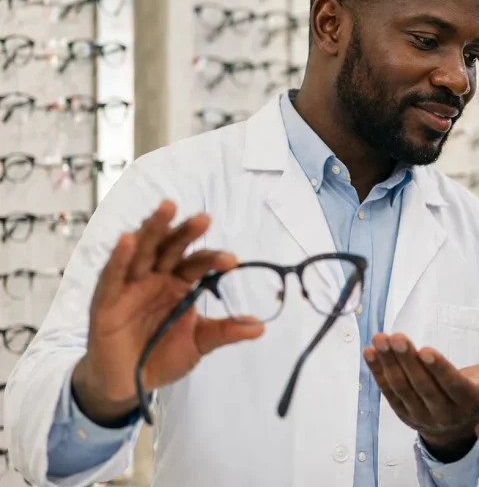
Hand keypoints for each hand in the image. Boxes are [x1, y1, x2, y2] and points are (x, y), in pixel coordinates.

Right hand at [72, 200, 264, 424]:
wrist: (130, 382)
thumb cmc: (162, 355)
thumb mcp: (199, 343)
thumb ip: (225, 332)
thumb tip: (261, 327)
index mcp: (179, 282)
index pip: (197, 263)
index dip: (213, 259)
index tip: (233, 260)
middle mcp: (156, 277)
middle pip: (172, 248)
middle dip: (186, 232)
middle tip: (204, 219)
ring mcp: (132, 285)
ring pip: (143, 251)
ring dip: (154, 229)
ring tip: (168, 208)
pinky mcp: (107, 298)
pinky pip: (113, 275)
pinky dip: (120, 257)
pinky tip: (127, 239)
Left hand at [364, 334, 478, 459]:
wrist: (455, 431)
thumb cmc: (477, 397)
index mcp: (468, 402)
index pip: (451, 385)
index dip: (437, 368)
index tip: (424, 348)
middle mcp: (444, 412)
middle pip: (423, 385)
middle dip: (407, 360)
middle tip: (396, 336)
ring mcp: (420, 415)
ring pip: (403, 388)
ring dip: (389, 362)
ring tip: (381, 339)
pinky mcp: (402, 413)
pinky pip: (388, 392)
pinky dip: (378, 372)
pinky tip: (371, 352)